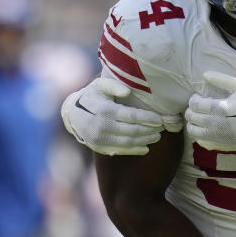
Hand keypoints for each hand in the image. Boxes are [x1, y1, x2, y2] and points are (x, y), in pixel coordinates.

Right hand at [61, 77, 182, 155]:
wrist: (73, 114)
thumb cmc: (93, 96)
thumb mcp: (100, 85)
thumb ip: (114, 85)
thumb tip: (127, 92)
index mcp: (103, 109)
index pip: (131, 116)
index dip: (148, 118)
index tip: (160, 119)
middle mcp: (100, 126)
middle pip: (132, 131)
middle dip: (150, 130)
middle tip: (162, 127)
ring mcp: (99, 139)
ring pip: (128, 143)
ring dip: (145, 140)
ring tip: (157, 136)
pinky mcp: (99, 148)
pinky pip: (121, 151)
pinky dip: (135, 150)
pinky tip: (146, 147)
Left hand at [185, 71, 235, 151]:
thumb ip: (223, 79)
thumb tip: (204, 75)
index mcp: (220, 109)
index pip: (195, 104)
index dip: (193, 99)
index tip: (199, 96)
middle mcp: (216, 124)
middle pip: (192, 117)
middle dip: (191, 109)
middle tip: (198, 105)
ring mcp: (217, 136)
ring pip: (193, 131)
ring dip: (192, 122)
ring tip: (200, 116)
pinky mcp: (221, 144)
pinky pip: (200, 140)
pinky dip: (198, 132)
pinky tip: (205, 127)